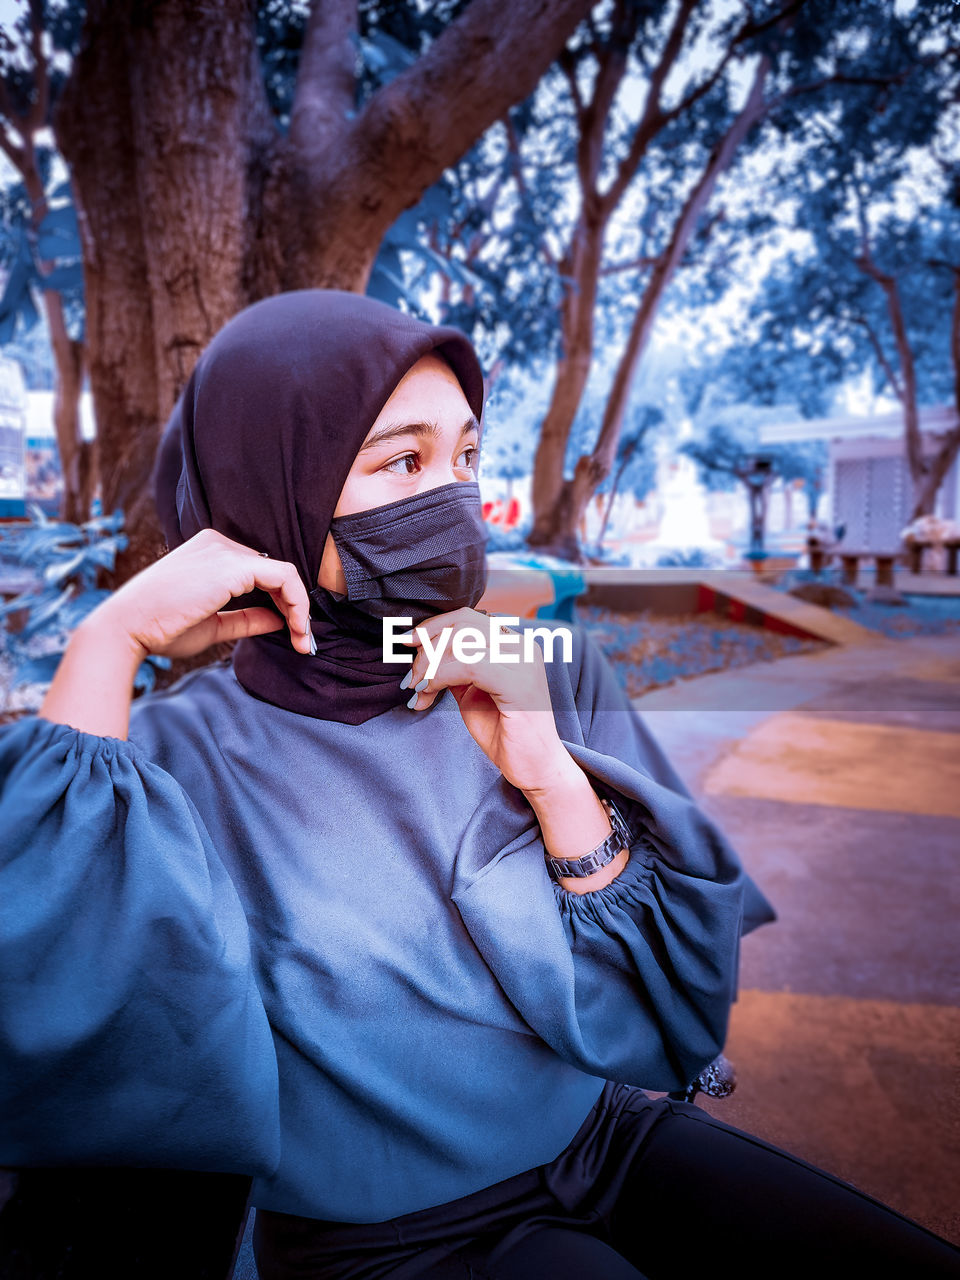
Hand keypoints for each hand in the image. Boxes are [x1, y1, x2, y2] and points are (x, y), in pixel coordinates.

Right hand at [84, 528, 312, 660]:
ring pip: (284, 574)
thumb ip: (247, 619)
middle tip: (304, 642)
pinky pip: (283, 577)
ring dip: (300, 609)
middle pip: (273, 572)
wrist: (127, 629)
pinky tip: (297, 628)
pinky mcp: (232, 565)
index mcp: (210, 552)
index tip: (293, 635)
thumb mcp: (214, 624)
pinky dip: (297, 603)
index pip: (259, 573)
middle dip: (295, 608)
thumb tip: (279, 620)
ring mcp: (225, 550)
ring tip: (303, 640)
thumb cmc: (161, 629)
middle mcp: (218, 543)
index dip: (281, 603)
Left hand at [399, 608, 571, 794]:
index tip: (407, 643)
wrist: (536, 768)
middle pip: (463, 624)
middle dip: (427, 647)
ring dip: (429, 665)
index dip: (433, 626)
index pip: (468, 618)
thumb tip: (424, 654)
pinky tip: (428, 694)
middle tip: (411, 677)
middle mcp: (522, 647)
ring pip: (462, 642)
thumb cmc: (506, 735)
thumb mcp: (472, 693)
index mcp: (514, 645)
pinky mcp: (518, 684)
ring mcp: (523, 663)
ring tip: (418, 689)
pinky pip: (468, 666)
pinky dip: (439, 677)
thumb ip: (455, 669)